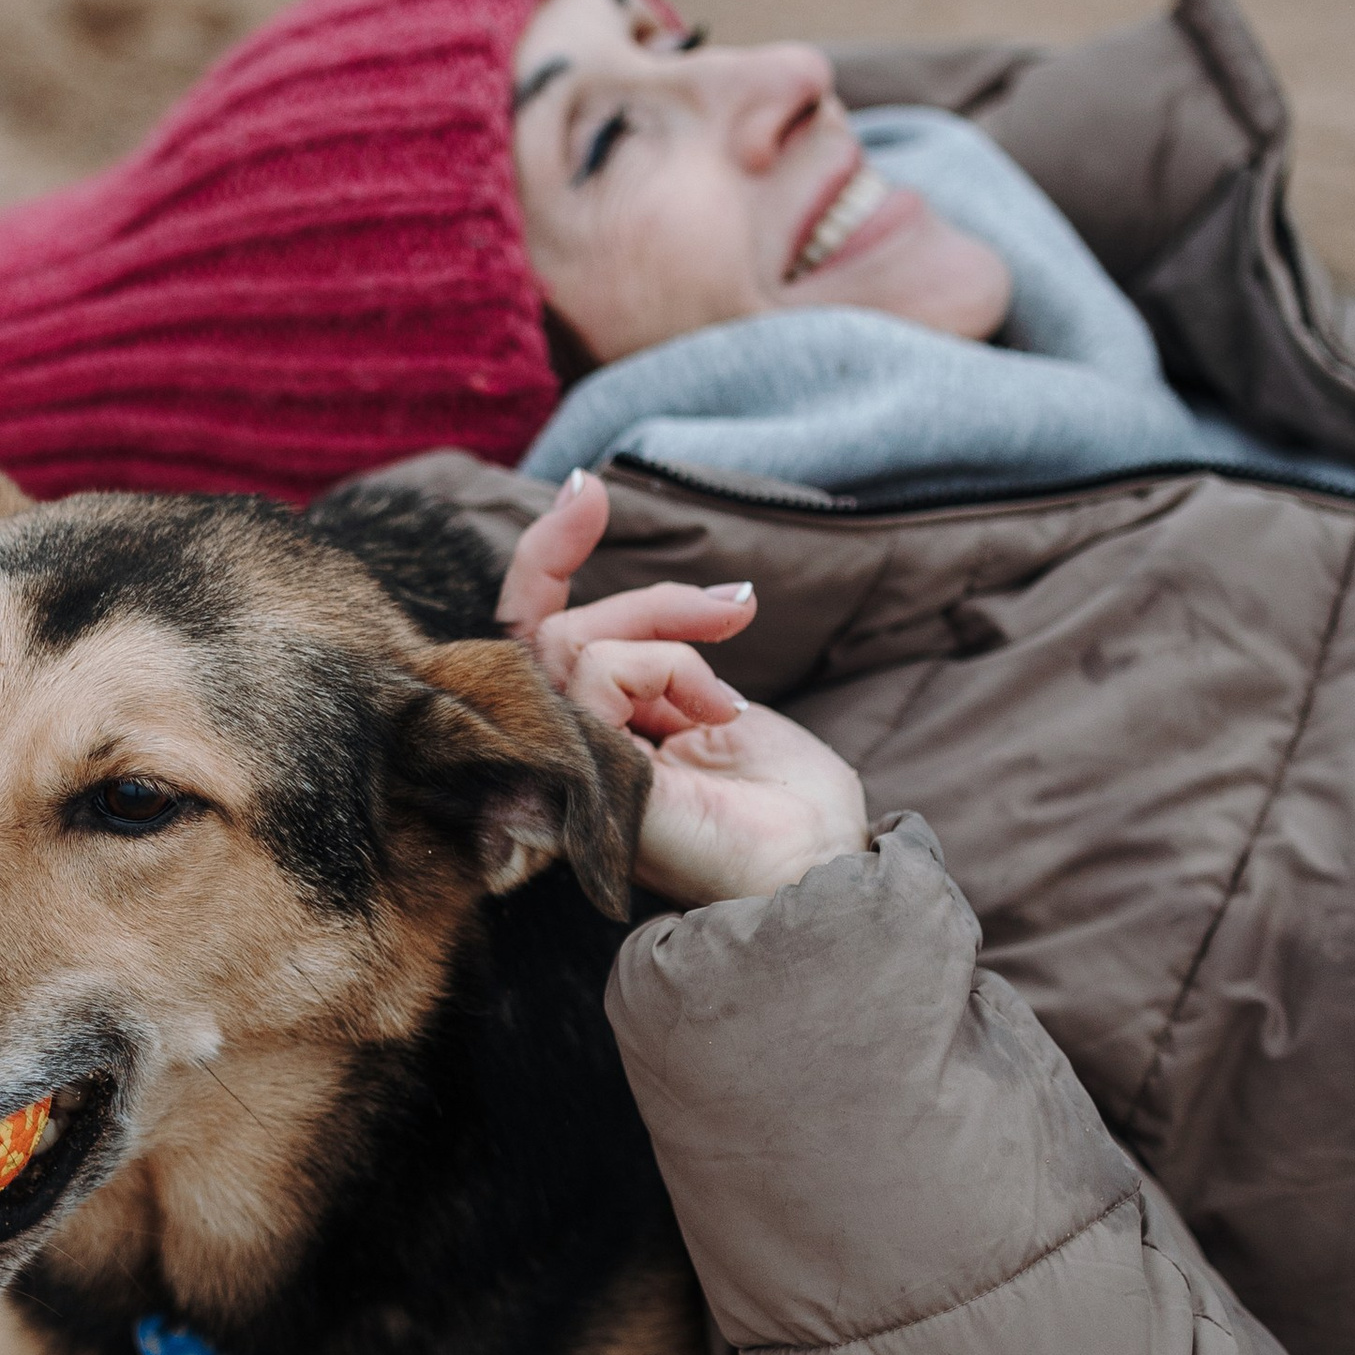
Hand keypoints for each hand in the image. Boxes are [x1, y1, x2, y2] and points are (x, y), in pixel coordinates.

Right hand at [498, 472, 867, 910]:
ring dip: (665, 634)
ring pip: (567, 645)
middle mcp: (567, 752)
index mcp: (596, 735)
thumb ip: (662, 660)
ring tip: (728, 695)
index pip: (536, 634)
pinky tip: (716, 715)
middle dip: (649, 601)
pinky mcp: (582, 779)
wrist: (819, 865)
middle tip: (737, 607)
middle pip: (552, 631)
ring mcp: (567, 769)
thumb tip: (663, 604)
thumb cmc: (784, 803)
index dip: (549, 555)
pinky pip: (594, 674)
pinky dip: (666, 668)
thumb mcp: (719, 703)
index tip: (589, 488)